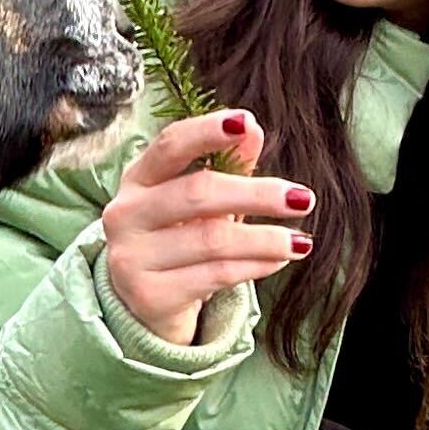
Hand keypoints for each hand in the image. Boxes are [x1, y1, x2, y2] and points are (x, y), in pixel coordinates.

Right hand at [100, 110, 316, 345]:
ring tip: (299, 241)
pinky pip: (216, 275)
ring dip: (265, 239)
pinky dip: (254, 266)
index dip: (207, 131)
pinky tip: (277, 261)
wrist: (143, 307)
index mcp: (137, 180)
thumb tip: (253, 128)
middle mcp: (125, 214)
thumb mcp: (200, 202)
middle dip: (257, 194)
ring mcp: (132, 257)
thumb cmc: (176, 241)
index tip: (247, 122)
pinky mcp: (149, 295)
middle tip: (302, 199)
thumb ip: (227, 165)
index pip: (170, 145)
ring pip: (212, 239)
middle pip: (198, 193)